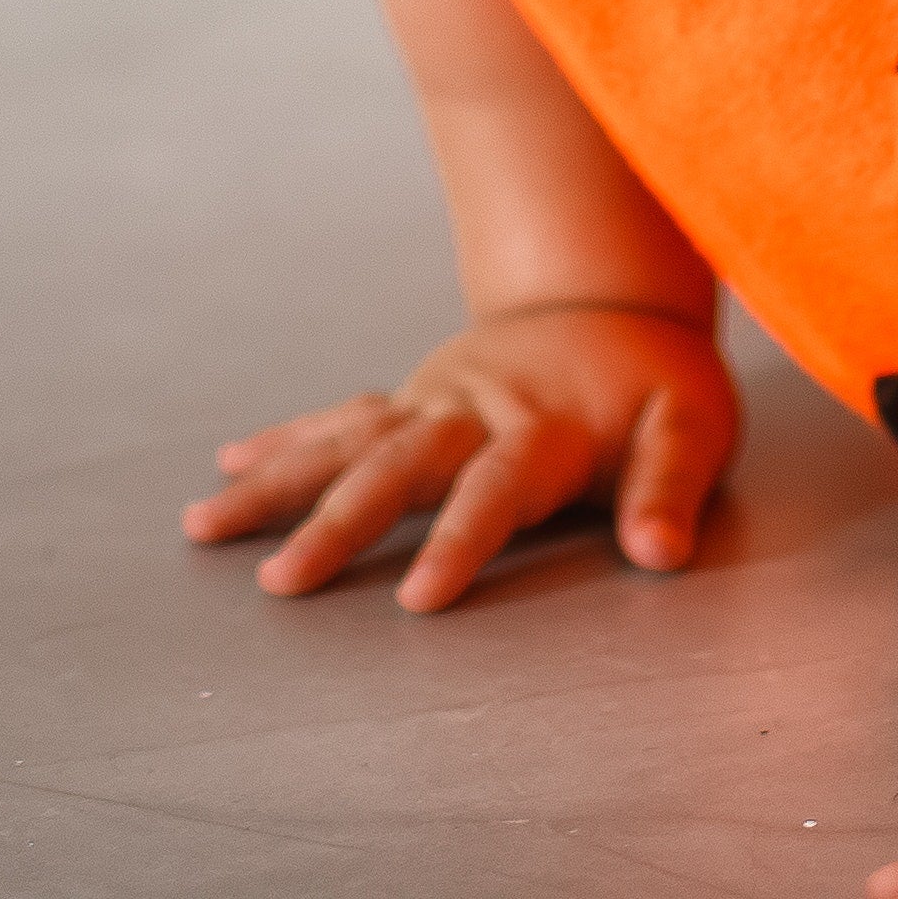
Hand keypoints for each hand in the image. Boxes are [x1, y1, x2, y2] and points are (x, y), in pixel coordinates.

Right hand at [178, 298, 737, 610]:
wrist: (609, 299)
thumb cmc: (657, 381)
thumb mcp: (693, 425)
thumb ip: (672, 487)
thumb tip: (659, 553)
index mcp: (544, 427)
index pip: (496, 491)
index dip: (460, 542)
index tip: (418, 599)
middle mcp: (475, 410)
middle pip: (397, 469)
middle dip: (336, 526)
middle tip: (280, 584)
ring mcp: (433, 400)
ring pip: (347, 442)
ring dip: (278, 483)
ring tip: (204, 525)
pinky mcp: (411, 396)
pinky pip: (340, 418)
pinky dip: (286, 440)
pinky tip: (230, 468)